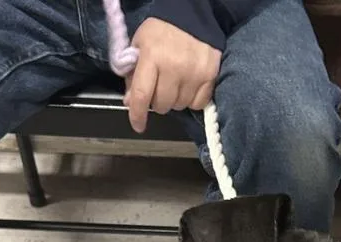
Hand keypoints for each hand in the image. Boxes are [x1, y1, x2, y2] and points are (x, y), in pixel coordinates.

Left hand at [124, 18, 221, 132]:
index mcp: (152, 56)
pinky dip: (191, 100)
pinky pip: (197, 103)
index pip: (142, 95)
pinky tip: (188, 86)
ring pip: (179, 106)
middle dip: (158, 102)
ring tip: (175, 84)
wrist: (193, 16)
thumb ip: (133, 73)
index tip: (138, 125)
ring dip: (175, 100)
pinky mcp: (210, 76)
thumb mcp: (140, 44)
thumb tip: (131, 101)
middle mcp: (173, 67)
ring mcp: (193, 73)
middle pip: (162, 105)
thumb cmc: (162, 31)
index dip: (137, 114)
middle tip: (159, 88)